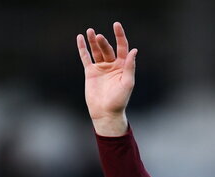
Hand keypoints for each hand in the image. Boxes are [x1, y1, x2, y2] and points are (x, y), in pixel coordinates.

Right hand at [76, 21, 136, 135]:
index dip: (120, 36)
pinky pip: (86, 57)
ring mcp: (101, 68)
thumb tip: (134, 50)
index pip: (122, 47)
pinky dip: (83, 48)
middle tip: (99, 36)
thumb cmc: (119, 100)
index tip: (116, 25)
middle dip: (103, 42)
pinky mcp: (90, 72)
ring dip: (93, 41)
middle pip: (108, 48)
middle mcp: (112, 65)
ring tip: (90, 31)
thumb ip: (130, 66)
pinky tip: (80, 38)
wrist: (106, 112)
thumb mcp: (127, 83)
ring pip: (97, 51)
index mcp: (123, 66)